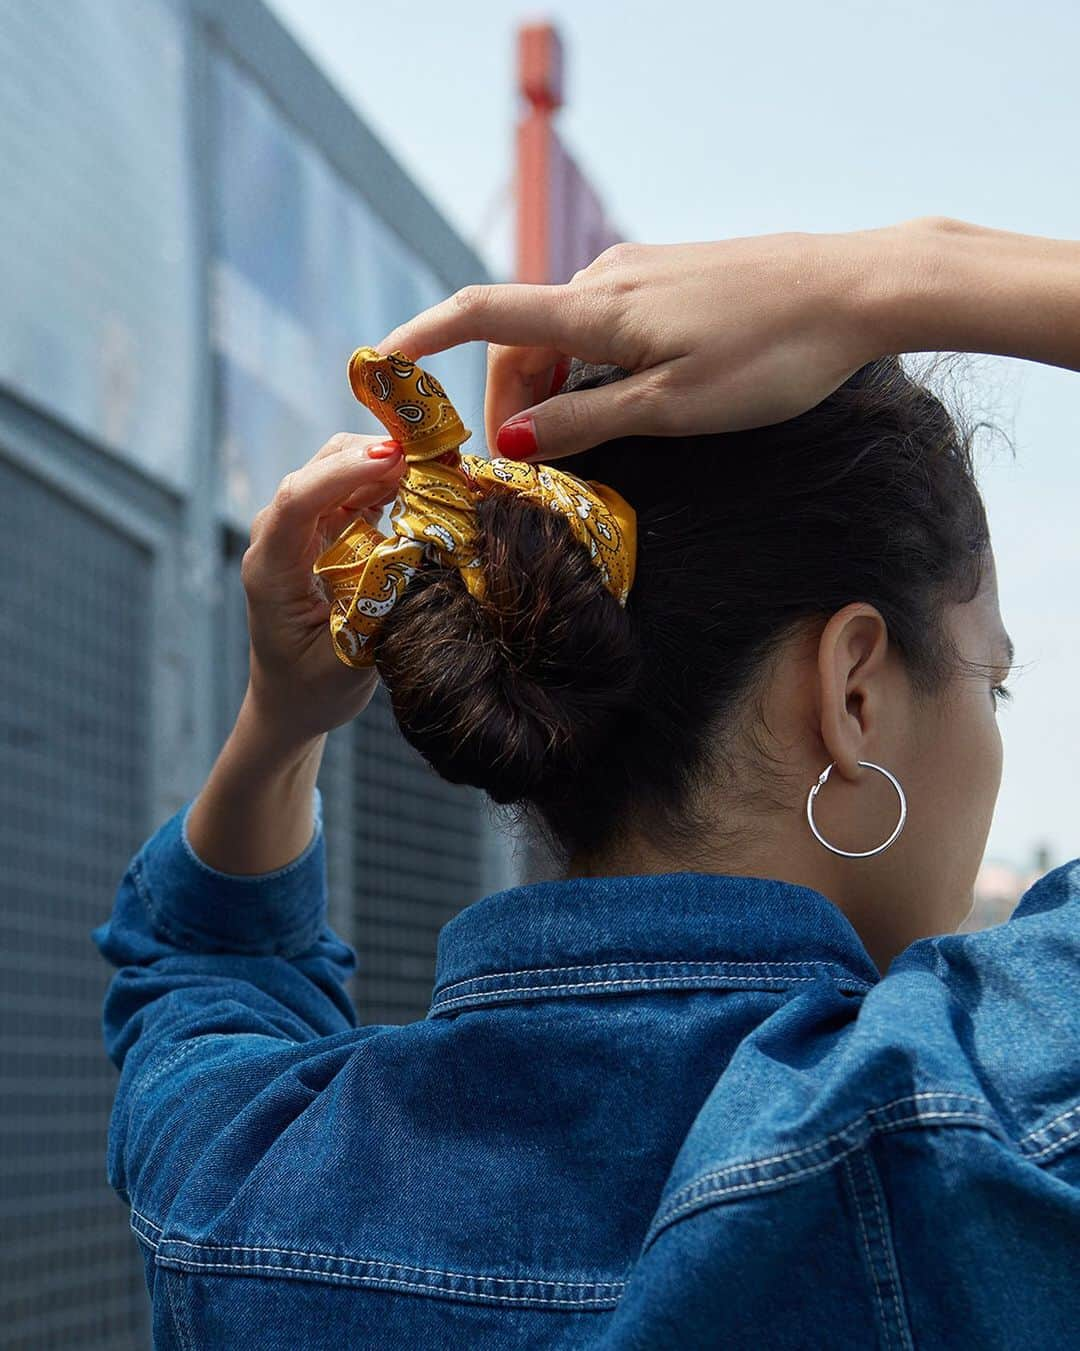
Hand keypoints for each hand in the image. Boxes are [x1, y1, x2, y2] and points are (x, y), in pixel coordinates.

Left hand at [240, 433, 405, 742]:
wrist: (291, 702)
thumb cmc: (310, 690)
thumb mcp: (347, 665)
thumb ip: (379, 615)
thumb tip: (421, 559)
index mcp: (271, 570)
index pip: (297, 501)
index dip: (344, 474)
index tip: (394, 461)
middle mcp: (279, 539)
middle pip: (320, 471)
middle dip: (374, 454)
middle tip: (435, 455)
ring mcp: (303, 531)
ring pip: (341, 470)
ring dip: (388, 463)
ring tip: (440, 467)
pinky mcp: (327, 532)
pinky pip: (357, 490)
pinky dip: (391, 480)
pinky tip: (427, 483)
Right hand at [377, 223, 919, 460]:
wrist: (859, 287)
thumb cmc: (773, 354)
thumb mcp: (674, 407)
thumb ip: (588, 423)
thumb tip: (511, 442)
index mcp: (597, 307)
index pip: (483, 314)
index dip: (422, 340)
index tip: (378, 365)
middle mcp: (608, 278)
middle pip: (523, 335)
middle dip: (506, 398)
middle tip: (518, 465)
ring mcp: (642, 272)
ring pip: (565, 331)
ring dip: (551, 386)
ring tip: (573, 446)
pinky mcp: (674, 277)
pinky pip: (604, 321)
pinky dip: (587, 365)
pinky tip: (619, 401)